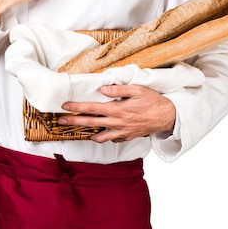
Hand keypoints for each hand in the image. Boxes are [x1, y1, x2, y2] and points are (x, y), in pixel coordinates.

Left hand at [59, 84, 175, 142]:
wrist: (166, 117)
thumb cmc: (152, 101)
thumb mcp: (137, 90)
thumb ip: (118, 90)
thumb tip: (103, 89)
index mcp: (117, 110)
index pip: (92, 108)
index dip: (77, 108)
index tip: (65, 106)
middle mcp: (117, 123)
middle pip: (90, 123)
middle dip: (74, 122)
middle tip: (60, 121)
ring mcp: (121, 132)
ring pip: (99, 136)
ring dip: (87, 133)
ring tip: (78, 130)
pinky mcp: (126, 137)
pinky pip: (111, 139)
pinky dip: (103, 137)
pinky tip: (100, 132)